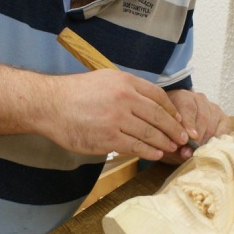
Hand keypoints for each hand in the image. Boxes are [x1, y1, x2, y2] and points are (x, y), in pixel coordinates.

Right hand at [44, 70, 189, 160]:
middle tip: (183, 138)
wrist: (50, 105)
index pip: (158, 96)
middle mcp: (124, 98)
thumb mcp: (105, 79)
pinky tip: (155, 154)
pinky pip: (135, 147)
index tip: (178, 120)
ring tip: (172, 148)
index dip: (171, 111)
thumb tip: (149, 103)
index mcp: (125, 82)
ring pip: (149, 133)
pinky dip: (148, 151)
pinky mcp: (108, 138)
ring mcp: (116, 119)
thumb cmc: (75, 93)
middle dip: (173, 129)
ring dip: (164, 142)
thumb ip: (128, 88)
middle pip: (158, 116)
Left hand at [163, 89, 231, 162]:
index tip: (186, 139)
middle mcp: (199, 99)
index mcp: (181, 96)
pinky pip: (224, 129)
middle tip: (189, 152)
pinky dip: (217, 140)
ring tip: (198, 152)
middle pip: (203, 116)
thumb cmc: (170, 127)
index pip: (187, 107)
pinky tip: (210, 148)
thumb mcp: (165, 130)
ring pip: (213, 123)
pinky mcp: (223, 118)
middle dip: (197, 137)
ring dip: (205, 140)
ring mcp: (213, 108)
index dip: (188, 123)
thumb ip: (170, 139)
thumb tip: (183, 151)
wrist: (178, 123)